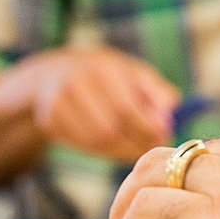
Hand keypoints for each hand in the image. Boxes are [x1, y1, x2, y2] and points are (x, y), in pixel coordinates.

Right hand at [20, 45, 179, 161]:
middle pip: (109, 130)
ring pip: (95, 143)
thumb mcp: (131, 72)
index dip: (147, 127)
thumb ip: (155, 90)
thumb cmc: (104, 75)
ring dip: (120, 150)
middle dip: (135, 143)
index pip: (127, 108)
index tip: (165, 135)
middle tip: (150, 147)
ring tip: (134, 146)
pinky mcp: (48, 121)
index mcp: (101, 68)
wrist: (54, 73)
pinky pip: (81, 146)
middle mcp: (76, 83)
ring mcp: (58, 103)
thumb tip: (171, 112)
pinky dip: (100, 149)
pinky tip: (110, 142)